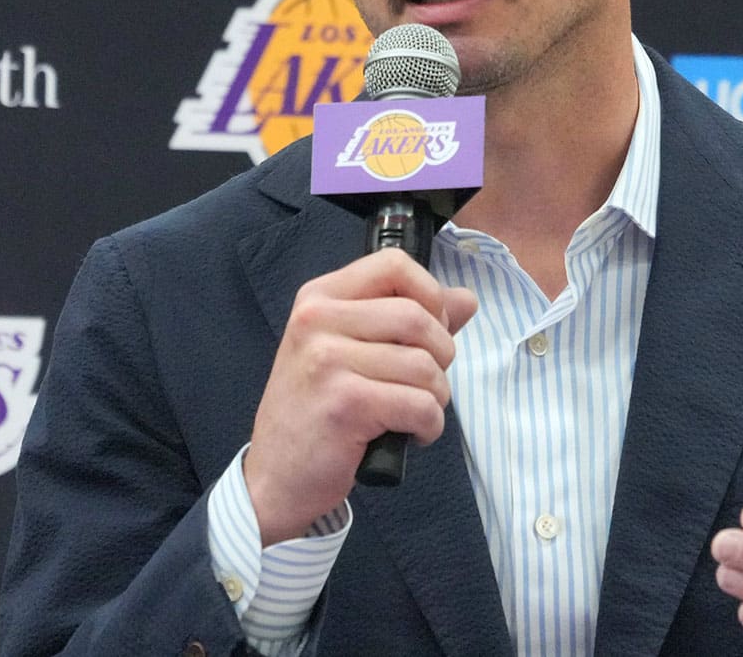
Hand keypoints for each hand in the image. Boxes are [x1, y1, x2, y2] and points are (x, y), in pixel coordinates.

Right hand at [243, 248, 476, 545]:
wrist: (275, 478)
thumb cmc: (318, 411)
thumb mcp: (352, 352)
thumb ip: (409, 320)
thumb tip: (467, 299)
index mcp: (320, 298)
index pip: (394, 265)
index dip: (430, 295)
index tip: (429, 331)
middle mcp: (317, 320)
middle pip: (418, 316)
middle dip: (441, 355)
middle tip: (424, 383)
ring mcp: (327, 361)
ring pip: (424, 365)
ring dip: (436, 397)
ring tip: (413, 413)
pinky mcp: (345, 404)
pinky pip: (421, 405)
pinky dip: (429, 425)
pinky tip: (410, 435)